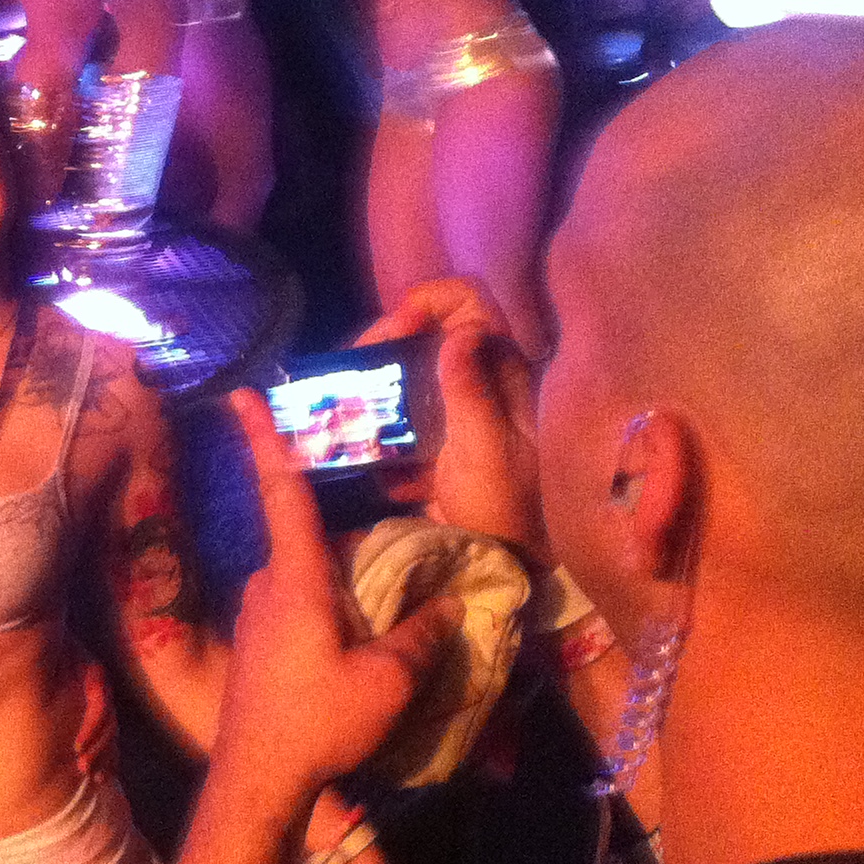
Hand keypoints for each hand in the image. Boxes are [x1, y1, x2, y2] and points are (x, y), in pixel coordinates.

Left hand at [213, 389, 460, 803]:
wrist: (256, 779)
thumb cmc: (318, 722)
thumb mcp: (388, 683)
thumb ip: (421, 636)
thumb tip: (448, 604)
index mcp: (295, 576)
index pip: (281, 491)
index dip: (264, 438)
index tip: (242, 392)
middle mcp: (267, 583)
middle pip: (317, 543)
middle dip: (358, 552)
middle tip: (407, 574)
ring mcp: (257, 614)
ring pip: (312, 581)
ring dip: (349, 593)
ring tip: (394, 627)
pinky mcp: (258, 643)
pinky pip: (303, 610)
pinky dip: (335, 617)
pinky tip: (361, 654)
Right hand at [355, 279, 545, 552]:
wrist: (514, 564)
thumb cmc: (508, 509)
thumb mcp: (488, 452)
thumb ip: (472, 392)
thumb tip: (460, 331)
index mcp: (503, 370)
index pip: (469, 299)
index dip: (426, 301)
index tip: (395, 333)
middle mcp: (483, 378)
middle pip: (429, 327)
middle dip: (386, 340)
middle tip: (358, 372)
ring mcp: (461, 407)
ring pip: (411, 368)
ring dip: (376, 380)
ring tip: (349, 406)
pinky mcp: (441, 438)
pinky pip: (402, 412)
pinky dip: (379, 419)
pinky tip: (361, 442)